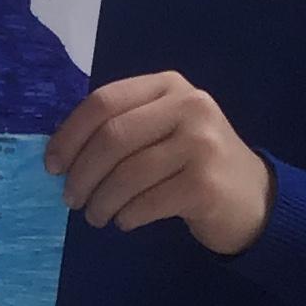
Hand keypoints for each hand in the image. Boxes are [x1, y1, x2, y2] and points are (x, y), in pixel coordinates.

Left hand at [47, 72, 272, 255]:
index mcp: (169, 86)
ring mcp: (201, 144)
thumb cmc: (193, 163)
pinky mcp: (206, 185)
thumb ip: (122, 126)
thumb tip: (61, 153)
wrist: (253, 198)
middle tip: (70, 199)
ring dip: (101, 201)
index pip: (104, 102)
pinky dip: (126, 216)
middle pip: (112, 138)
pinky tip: (125, 220)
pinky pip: (146, 202)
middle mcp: (189, 106)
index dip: (70, 135)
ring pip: (127, 174)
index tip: (52, 165)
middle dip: (81, 174)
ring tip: (96, 216)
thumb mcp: (163, 128)